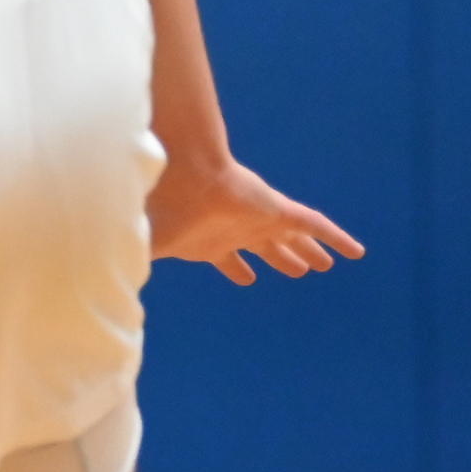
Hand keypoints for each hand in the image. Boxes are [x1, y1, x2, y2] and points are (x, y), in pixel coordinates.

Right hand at [149, 151, 362, 285]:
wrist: (182, 176)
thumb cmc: (164, 212)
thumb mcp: (151, 249)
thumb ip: (138, 268)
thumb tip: (113, 294)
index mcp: (210, 242)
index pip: (228, 260)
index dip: (238, 270)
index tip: (247, 278)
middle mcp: (238, 231)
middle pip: (266, 249)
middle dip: (282, 259)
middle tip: (300, 271)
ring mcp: (260, 220)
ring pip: (293, 240)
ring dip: (308, 252)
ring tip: (326, 265)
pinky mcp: (279, 210)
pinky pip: (316, 225)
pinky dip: (337, 238)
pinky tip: (357, 252)